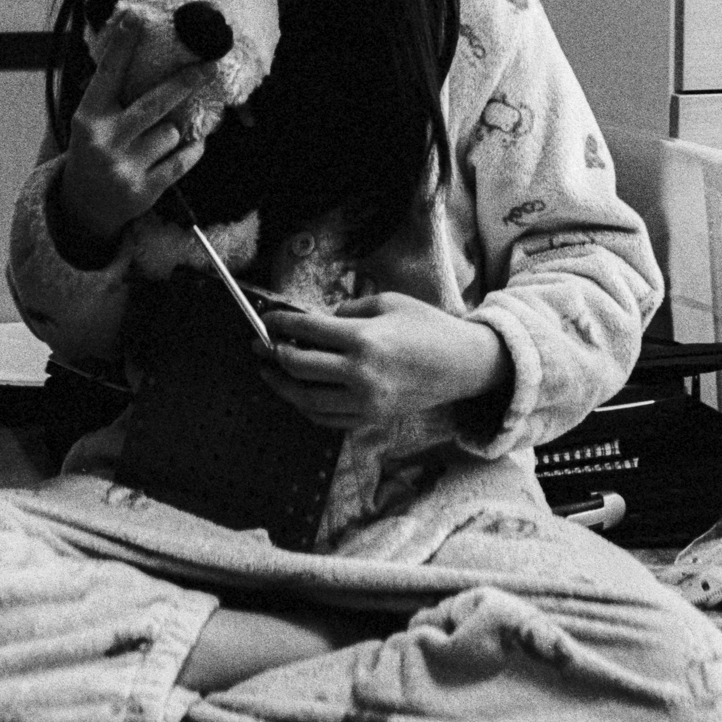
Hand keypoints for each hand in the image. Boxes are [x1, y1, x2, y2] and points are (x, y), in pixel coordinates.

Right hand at [55, 9, 215, 256]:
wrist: (83, 206)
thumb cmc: (93, 150)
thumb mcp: (90, 120)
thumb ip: (108, 92)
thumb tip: (129, 46)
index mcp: (88, 118)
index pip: (108, 75)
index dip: (123, 45)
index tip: (137, 16)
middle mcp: (105, 141)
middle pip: (153, 105)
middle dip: (184, 84)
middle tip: (208, 66)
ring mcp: (124, 168)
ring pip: (170, 133)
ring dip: (172, 132)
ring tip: (154, 141)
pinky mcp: (144, 190)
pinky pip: (182, 160)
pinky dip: (191, 151)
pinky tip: (188, 146)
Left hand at [258, 295, 510, 431]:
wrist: (462, 365)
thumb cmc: (427, 326)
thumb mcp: (388, 302)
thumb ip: (348, 311)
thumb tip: (317, 322)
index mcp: (365, 339)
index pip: (307, 332)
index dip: (280, 324)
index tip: (267, 319)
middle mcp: (361, 373)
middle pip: (300, 367)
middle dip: (273, 354)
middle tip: (259, 344)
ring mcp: (365, 401)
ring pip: (306, 399)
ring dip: (282, 385)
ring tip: (269, 372)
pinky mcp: (371, 418)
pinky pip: (327, 418)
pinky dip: (306, 406)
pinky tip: (297, 393)